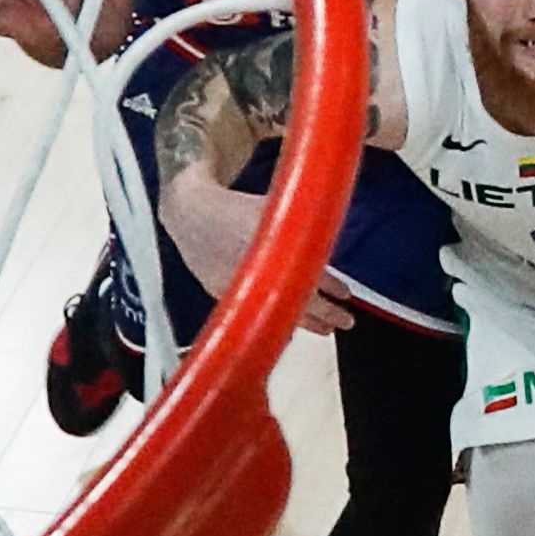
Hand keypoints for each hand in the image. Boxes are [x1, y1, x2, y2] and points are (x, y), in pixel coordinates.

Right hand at [165, 180, 353, 332]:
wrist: (188, 214)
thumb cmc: (235, 208)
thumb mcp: (274, 206)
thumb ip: (301, 225)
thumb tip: (328, 239)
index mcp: (265, 238)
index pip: (305, 269)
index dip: (329, 285)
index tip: (345, 293)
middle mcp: (249, 263)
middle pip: (295, 297)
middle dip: (325, 312)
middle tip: (346, 320)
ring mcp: (233, 282)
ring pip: (275, 311)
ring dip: (306, 322)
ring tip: (327, 328)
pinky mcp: (221, 292)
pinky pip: (253, 312)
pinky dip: (275, 320)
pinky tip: (293, 326)